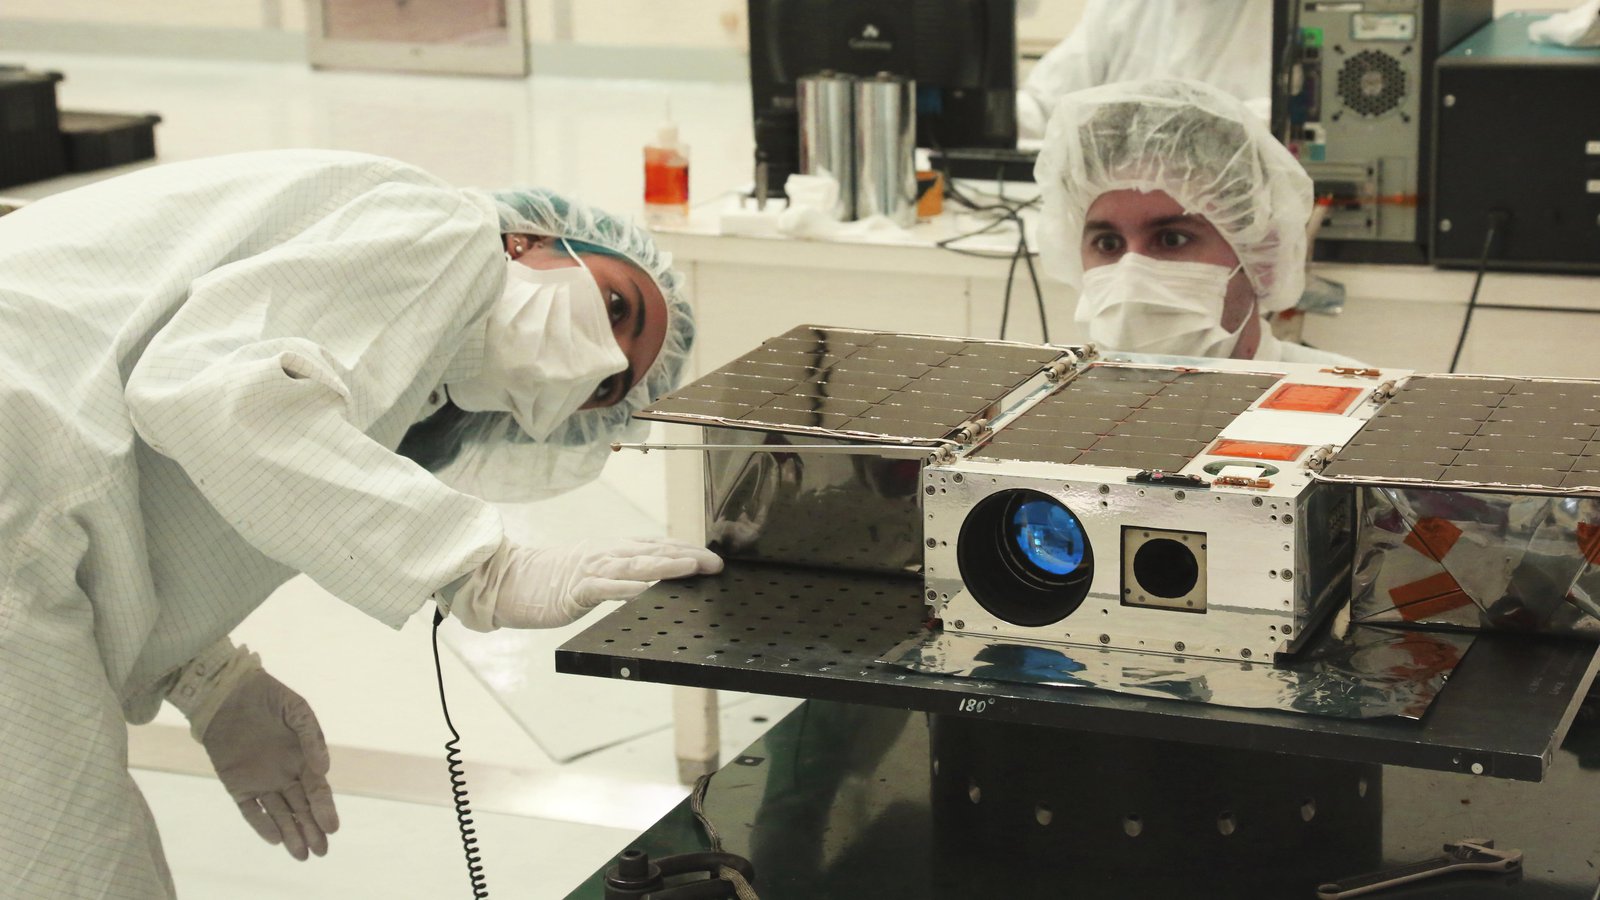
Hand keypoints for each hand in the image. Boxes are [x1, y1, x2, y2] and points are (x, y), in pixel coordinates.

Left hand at [198, 669, 340, 859]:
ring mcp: (261, 781)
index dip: (325, 809)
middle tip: (321, 851)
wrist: (226, 692)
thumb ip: (312, 738)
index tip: (332, 827)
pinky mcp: (237, 784)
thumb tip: (324, 769)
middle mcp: (285, 774)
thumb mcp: (297, 711)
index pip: (317, 790)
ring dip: (291, 834)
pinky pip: (250, 810)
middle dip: (312, 830)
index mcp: (303, 758)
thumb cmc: (267, 697)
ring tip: (302, 855)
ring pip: (279, 814)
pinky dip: (261, 824)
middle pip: (301, 808)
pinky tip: (274, 839)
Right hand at [449, 537, 723, 629]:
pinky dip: (625, 588)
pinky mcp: (575, 589)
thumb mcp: (592, 570)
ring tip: (691, 567)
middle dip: (687, 556)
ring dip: (665, 565)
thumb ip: (620, 572)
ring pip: (634, 565)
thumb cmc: (550, 579)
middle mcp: (606, 555)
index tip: (711, 557)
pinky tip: (644, 590)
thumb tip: (651, 578)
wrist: (508, 580)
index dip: (685, 549)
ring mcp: (591, 570)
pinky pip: (603, 588)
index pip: (656, 545)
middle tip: (716, 564)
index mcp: (612, 551)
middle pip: (653, 551)